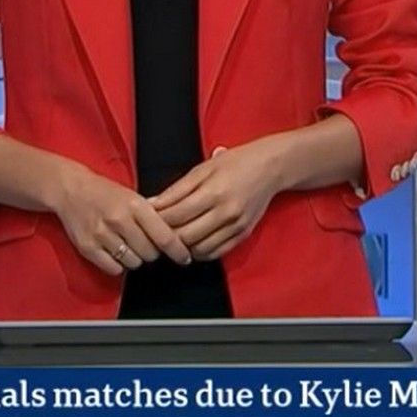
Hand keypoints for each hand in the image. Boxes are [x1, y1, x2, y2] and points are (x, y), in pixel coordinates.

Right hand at [47, 164, 191, 276]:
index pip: (164, 236)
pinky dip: (118, 264)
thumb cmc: (106, 193)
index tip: (185, 258)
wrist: (70, 190)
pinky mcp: (88, 248)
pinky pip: (114, 269)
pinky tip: (115, 251)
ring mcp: (102, 235)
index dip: (178, 251)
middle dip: (152, 252)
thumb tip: (176, 239)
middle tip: (145, 243)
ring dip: (135, 258)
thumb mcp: (133, 197)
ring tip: (128, 245)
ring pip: (133, 262)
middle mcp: (119, 220)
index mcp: (135, 205)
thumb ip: (153, 217)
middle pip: (150, 253)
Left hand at [149, 141, 284, 260]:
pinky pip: (216, 253)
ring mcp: (236, 226)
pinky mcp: (243, 234)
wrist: (270, 167)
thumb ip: (177, 189)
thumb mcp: (203, 169)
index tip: (146, 219)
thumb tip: (152, 204)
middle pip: (185, 236)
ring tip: (173, 238)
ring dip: (182, 247)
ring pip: (199, 249)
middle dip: (166, 236)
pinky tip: (192, 243)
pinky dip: (200, 252)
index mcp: (213, 192)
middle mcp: (226, 212)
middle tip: (155, 232)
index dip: (156, 220)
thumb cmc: (235, 163)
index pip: (175, 215)